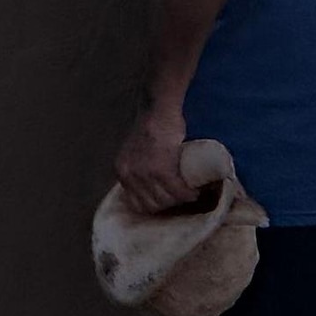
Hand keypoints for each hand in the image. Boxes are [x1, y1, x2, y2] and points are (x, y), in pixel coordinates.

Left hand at [114, 98, 203, 216]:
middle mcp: (129, 174)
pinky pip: (177, 190)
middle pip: (151, 205)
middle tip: (182, 201)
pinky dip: (187, 195)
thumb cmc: (151, 124)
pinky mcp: (161, 168)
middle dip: (168, 206)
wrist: (158, 108)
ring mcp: (144, 173)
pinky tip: (194, 194)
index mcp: (121, 171)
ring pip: (165, 200)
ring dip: (180, 202)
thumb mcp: (134, 150)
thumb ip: (137, 165)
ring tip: (190, 197)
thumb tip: (149, 184)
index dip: (153, 206)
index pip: (135, 203)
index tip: (166, 204)